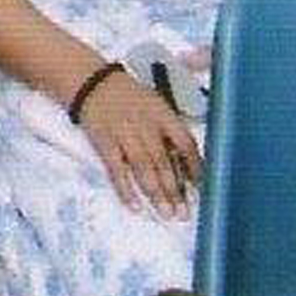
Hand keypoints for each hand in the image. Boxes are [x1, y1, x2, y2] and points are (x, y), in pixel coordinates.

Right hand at [76, 64, 199, 216]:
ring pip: (144, 168)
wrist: (93, 82)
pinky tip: (135, 205)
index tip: (202, 188)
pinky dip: (126, 189)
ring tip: (166, 213)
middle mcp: (146, 124)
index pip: (185, 143)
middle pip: (165, 161)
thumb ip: (171, 131)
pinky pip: (117, 170)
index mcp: (163, 114)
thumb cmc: (129, 96)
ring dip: (156, 193)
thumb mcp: (156, 105)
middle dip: (176, 190)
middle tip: (184, 211)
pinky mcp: (105, 143)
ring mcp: (125, 134)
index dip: (195, 167)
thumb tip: (188, 162)